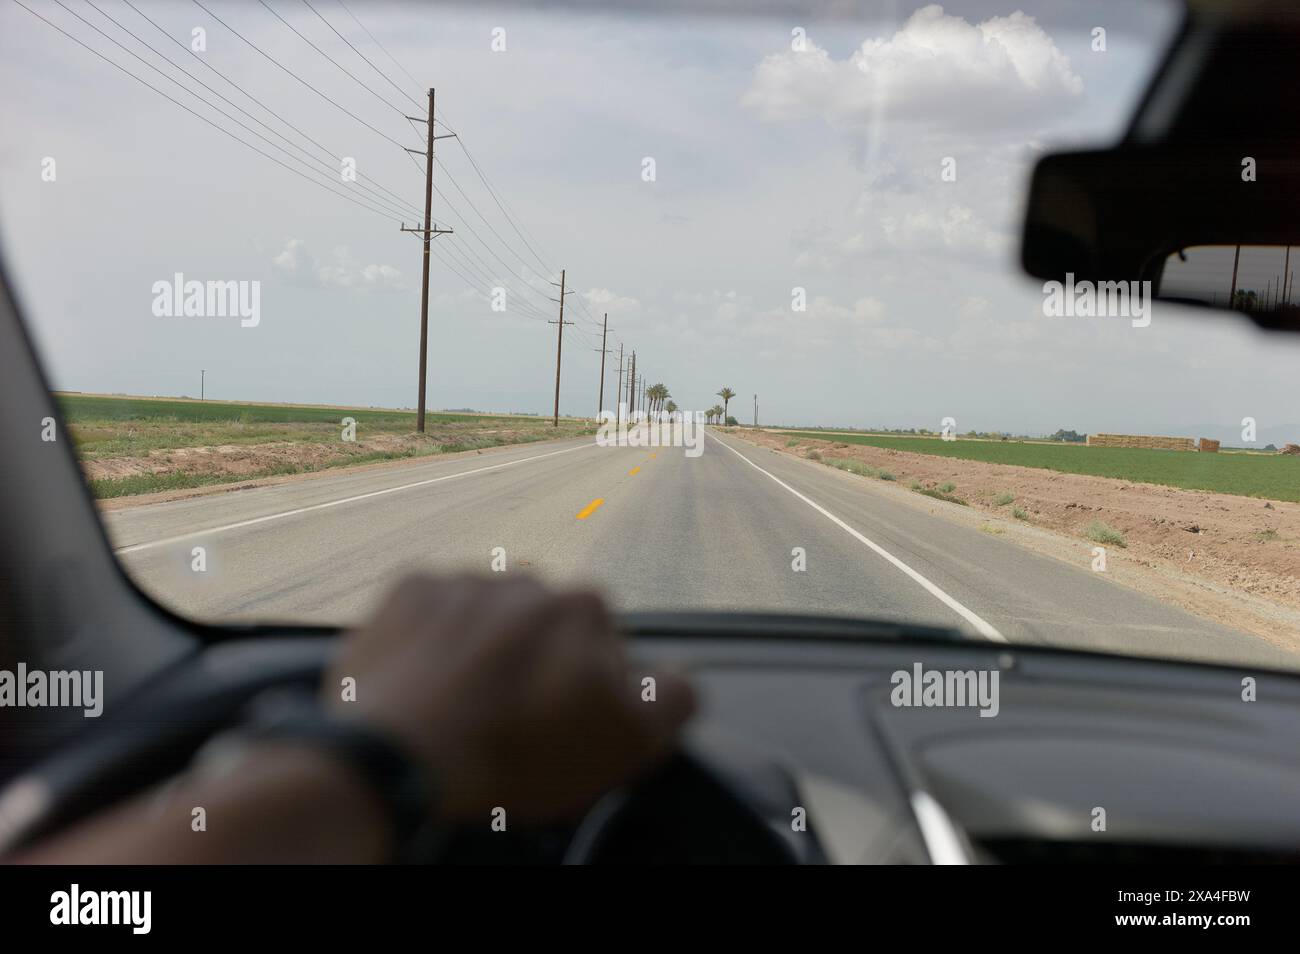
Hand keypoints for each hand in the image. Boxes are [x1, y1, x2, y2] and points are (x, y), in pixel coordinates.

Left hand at [324, 573, 694, 824]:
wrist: (398, 752)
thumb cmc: (517, 752)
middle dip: (535, 661)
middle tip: (510, 717)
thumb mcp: (627, 744)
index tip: (559, 724)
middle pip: (544, 625)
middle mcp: (530, 577)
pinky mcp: (408, 588)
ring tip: (464, 702)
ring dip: (484, 647)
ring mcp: (465, 579)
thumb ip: (672, 698)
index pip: (604, 646)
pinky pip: (433, 608)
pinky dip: (433, 638)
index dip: (587, 690)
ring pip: (489, 614)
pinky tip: (428, 680)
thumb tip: (675, 672)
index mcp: (586, 606)